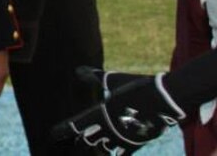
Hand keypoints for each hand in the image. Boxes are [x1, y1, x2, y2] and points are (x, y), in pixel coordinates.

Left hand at [51, 70, 185, 153]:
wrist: (164, 99)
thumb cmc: (136, 86)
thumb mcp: (112, 80)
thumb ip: (93, 77)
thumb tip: (77, 70)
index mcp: (100, 113)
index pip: (75, 126)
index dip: (62, 132)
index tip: (53, 135)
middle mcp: (109, 129)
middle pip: (86, 142)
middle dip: (79, 141)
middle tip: (74, 139)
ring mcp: (123, 139)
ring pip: (102, 150)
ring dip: (96, 148)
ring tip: (92, 145)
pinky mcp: (136, 143)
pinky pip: (122, 155)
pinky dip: (116, 155)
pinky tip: (112, 154)